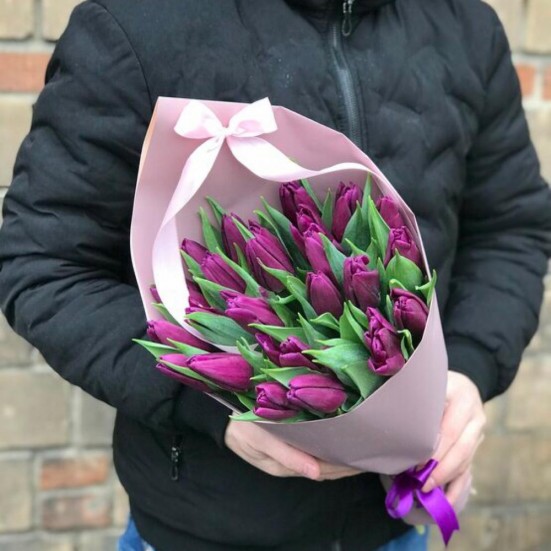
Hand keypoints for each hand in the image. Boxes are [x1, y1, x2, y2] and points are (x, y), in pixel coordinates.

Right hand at [224, 418, 360, 480]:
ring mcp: (288, 450)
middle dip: (345, 462)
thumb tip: (316, 473)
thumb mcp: (261, 440)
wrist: (220, 416)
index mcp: (285, 464)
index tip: (362, 459)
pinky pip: (310, 447)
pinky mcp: (285, 440)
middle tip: (368, 451)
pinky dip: (325, 445)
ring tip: (357, 445)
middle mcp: (290, 461)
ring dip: (337, 454)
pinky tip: (335, 436)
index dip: (342, 467)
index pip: (322, 470)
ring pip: (318, 457)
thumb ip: (288, 456)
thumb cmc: (241, 427)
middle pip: (324, 466)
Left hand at [422, 371, 485, 506]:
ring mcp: (478, 433)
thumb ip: (419, 399)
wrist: (459, 384)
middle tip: (421, 484)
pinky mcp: (476, 446)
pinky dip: (457, 487)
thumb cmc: (435, 382)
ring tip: (425, 491)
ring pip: (465, 460)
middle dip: (441, 470)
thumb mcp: (429, 382)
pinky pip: (469, 469)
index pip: (450, 430)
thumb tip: (396, 423)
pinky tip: (447, 502)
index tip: (416, 464)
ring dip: (446, 479)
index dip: (434, 450)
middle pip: (461, 449)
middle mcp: (476, 416)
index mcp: (463, 397)